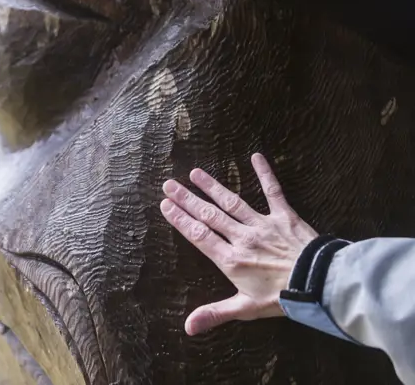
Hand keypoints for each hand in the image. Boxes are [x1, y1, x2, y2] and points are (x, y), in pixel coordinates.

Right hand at [160, 153, 318, 335]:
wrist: (319, 284)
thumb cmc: (281, 298)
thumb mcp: (245, 309)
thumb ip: (214, 314)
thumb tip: (187, 327)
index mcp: (230, 260)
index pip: (199, 236)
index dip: (180, 219)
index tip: (165, 204)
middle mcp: (242, 238)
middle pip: (209, 215)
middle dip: (188, 199)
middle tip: (169, 184)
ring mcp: (262, 224)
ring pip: (232, 202)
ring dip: (212, 186)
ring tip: (195, 172)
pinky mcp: (284, 216)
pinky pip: (272, 192)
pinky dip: (265, 174)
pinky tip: (255, 157)